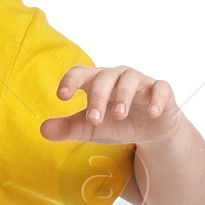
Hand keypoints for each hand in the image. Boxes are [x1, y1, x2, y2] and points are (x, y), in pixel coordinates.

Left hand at [40, 65, 181, 143]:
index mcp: (97, 82)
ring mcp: (141, 82)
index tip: (61, 96)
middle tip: (94, 120)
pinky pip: (160, 88)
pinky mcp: (161, 91)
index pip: (81, 73)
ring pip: (131, 79)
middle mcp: (118, 77)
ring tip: (118, 115)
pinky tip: (151, 112)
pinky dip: (156, 99)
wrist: (149, 130)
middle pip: (105, 77)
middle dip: (98, 97)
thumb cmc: (116, 122)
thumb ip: (68, 128)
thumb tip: (43, 130)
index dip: (70, 81)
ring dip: (123, 96)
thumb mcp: (90, 128)